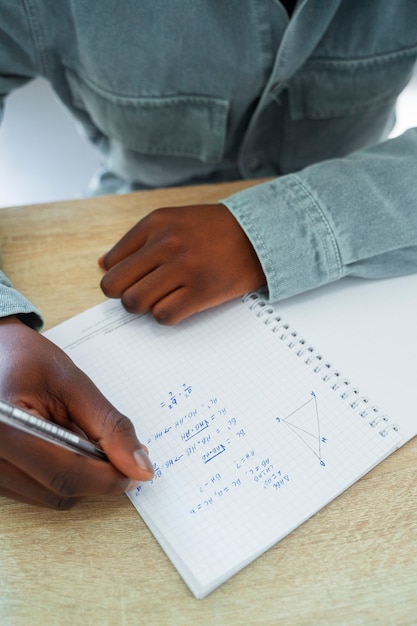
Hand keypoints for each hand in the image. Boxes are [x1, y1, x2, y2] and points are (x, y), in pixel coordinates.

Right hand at [0, 316, 153, 508]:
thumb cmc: (26, 359)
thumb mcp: (73, 383)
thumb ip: (108, 426)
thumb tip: (139, 465)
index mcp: (4, 429)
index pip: (66, 474)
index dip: (109, 477)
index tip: (139, 469)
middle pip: (60, 492)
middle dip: (99, 477)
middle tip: (122, 452)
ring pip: (50, 496)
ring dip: (80, 476)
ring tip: (86, 438)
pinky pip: (37, 490)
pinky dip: (61, 473)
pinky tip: (65, 445)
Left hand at [99, 204, 265, 324]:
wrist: (260, 235)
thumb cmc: (214, 231)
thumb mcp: (172, 220)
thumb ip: (137, 240)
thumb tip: (104, 265)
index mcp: (155, 223)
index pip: (111, 264)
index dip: (120, 277)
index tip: (136, 280)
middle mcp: (166, 243)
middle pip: (115, 286)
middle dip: (125, 295)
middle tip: (144, 294)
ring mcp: (184, 268)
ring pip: (134, 303)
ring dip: (143, 307)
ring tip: (162, 299)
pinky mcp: (202, 291)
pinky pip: (163, 316)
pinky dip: (166, 315)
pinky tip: (180, 304)